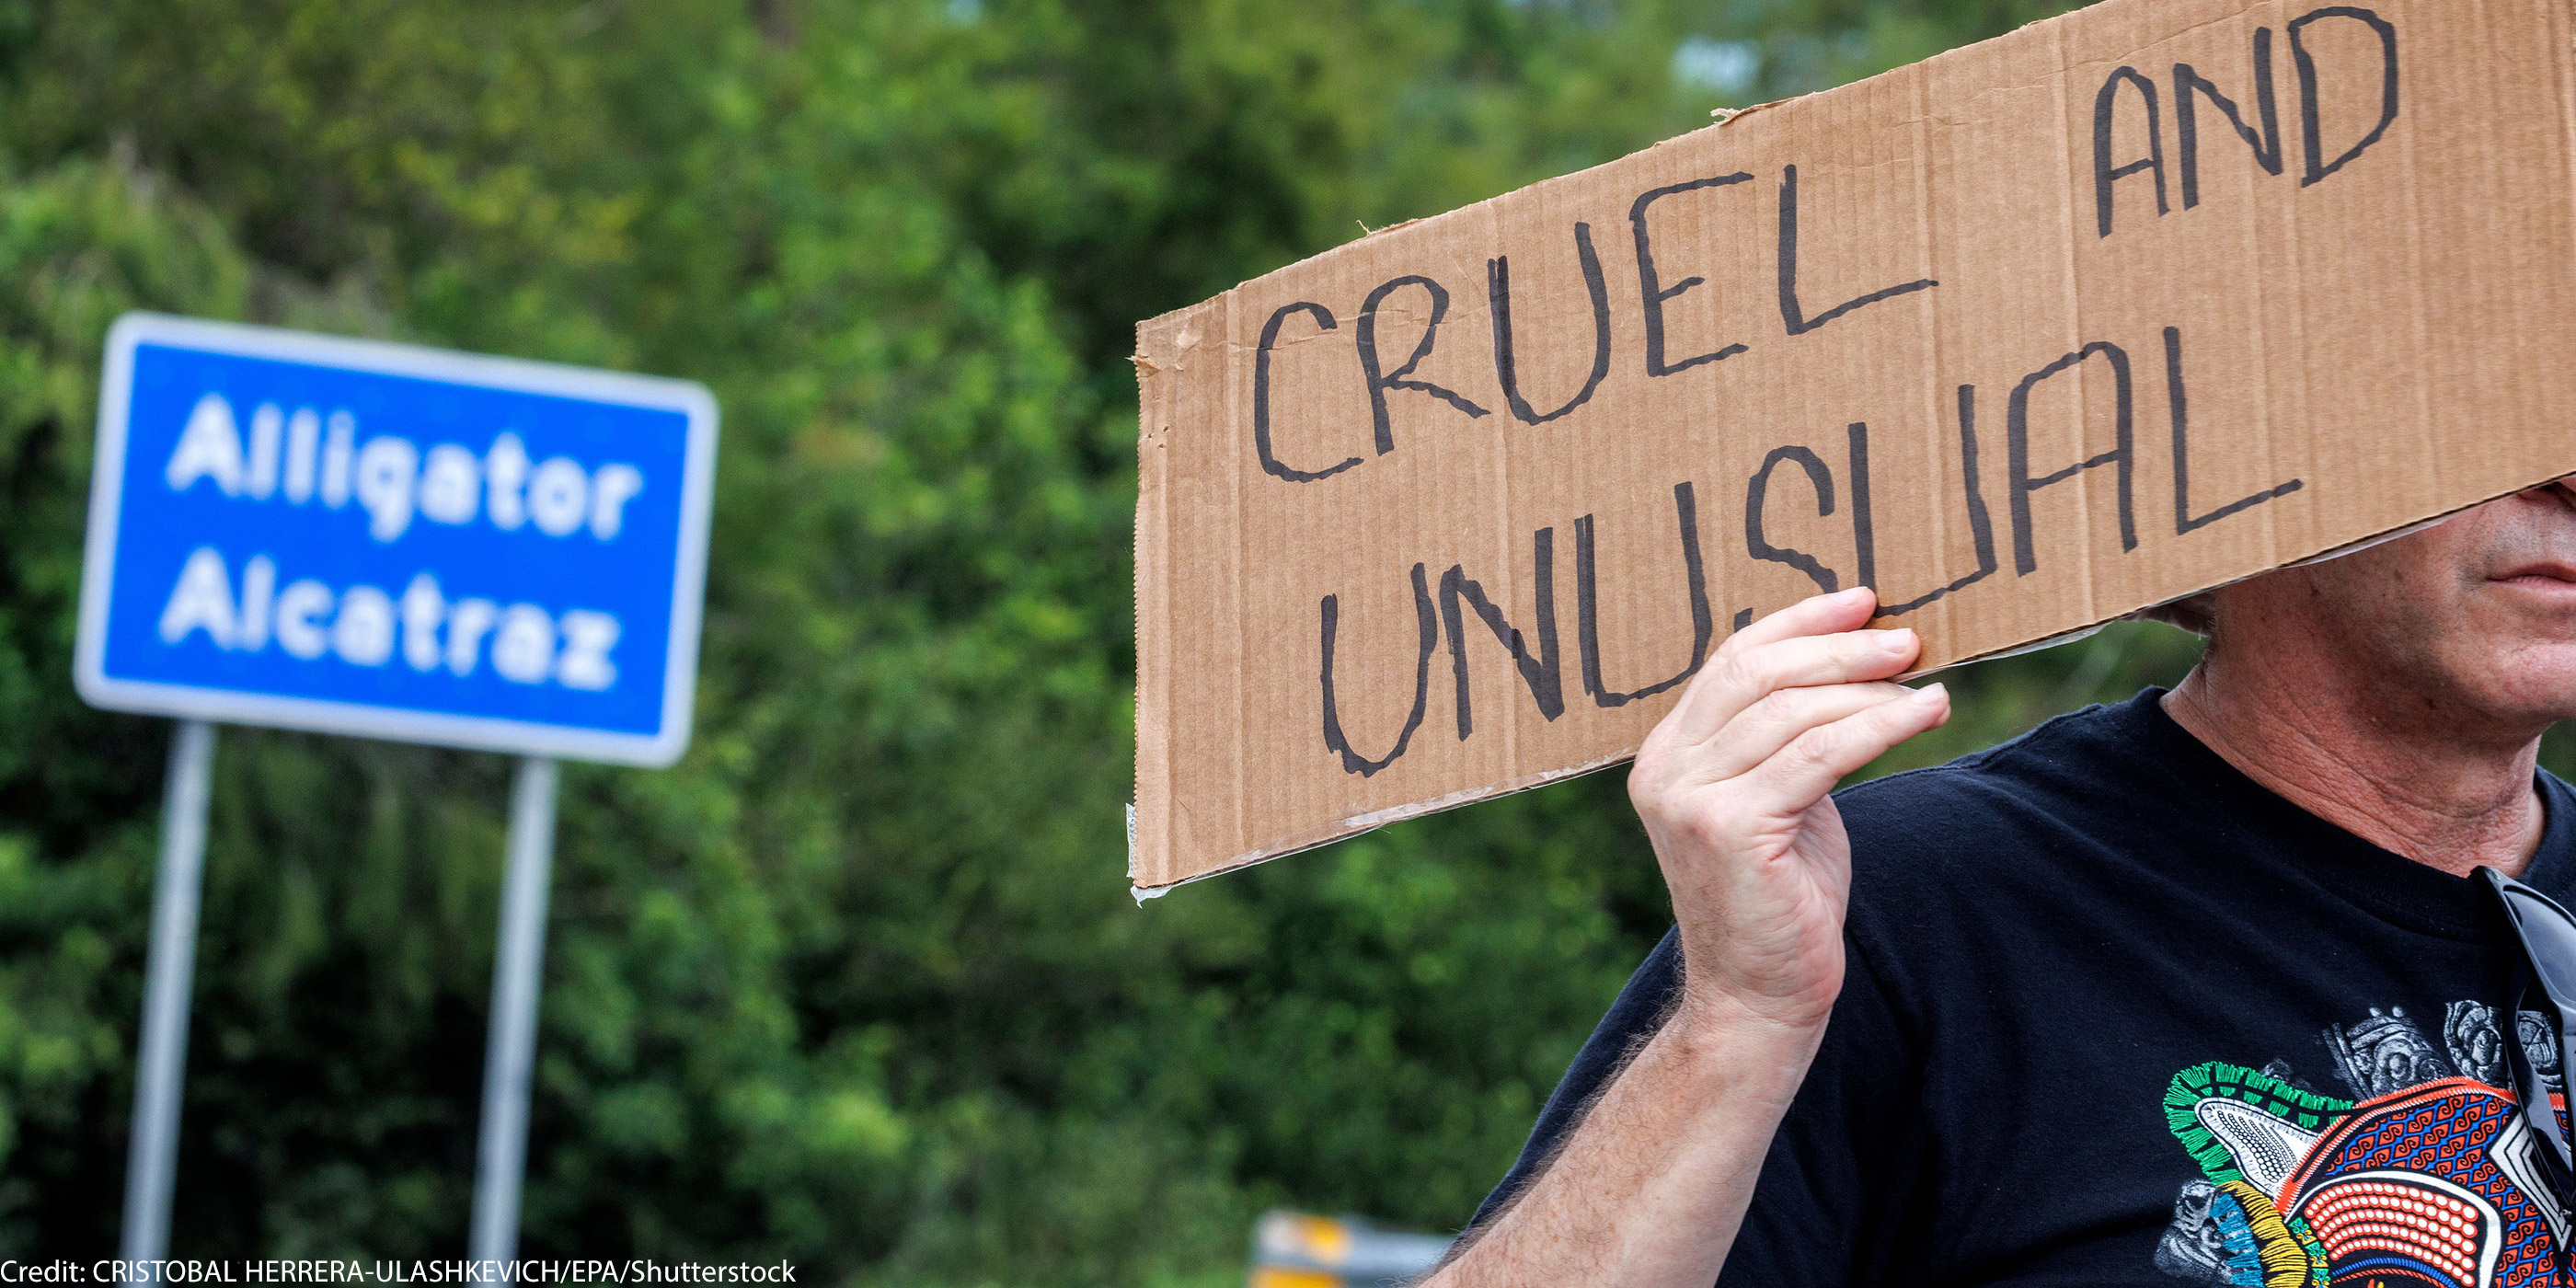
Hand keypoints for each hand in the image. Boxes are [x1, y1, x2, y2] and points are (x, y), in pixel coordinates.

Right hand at [1627, 587, 1949, 1034]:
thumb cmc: (1779, 898)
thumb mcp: (1775, 801)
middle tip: (1907, 638)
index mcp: (1666, 753)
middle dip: (1840, 648)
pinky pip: (1819, 755)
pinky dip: (1881, 726)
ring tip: (1927, 679)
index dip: (1798, 623)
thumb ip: (1785, 739)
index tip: (1860, 599)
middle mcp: (1665, 769)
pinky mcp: (1731, 829)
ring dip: (1870, 687)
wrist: (1758, 996)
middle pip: (1757, 674)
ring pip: (1793, 711)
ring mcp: (1690, 799)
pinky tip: (1927, 714)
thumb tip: (1855, 662)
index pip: (1731, 660)